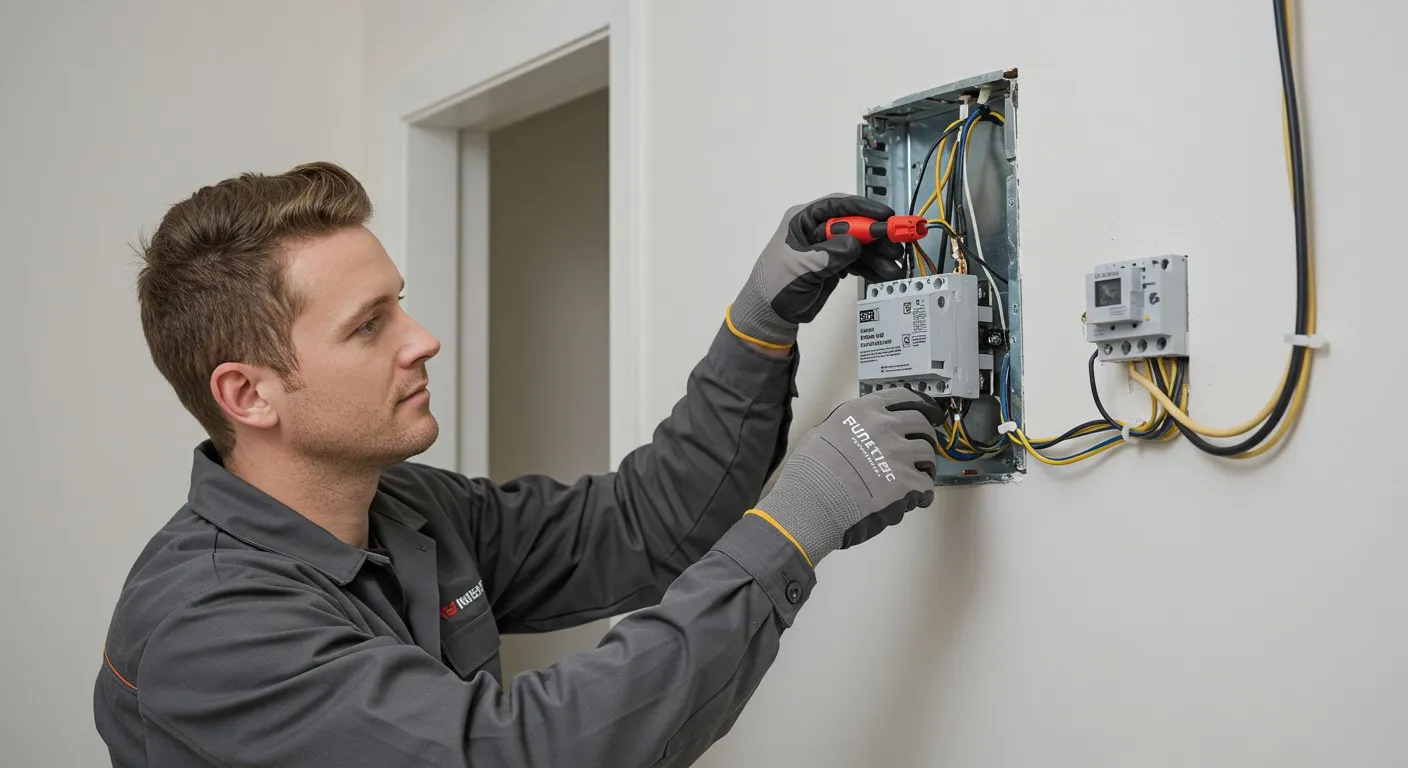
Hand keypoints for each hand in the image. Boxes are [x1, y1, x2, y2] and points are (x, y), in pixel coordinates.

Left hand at [729, 194, 906, 347]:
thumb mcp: (799, 267)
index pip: (837, 206)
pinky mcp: (834, 264)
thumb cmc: (775, 286)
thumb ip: (828, 255)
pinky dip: (870, 268)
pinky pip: (857, 261)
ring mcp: (827, 247)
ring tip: (894, 269)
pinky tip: (882, 275)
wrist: (769, 315)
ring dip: (877, 257)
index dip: (863, 209)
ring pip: (859, 245)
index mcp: (803, 220)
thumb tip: (854, 244)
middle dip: (876, 237)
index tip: (885, 216)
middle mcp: (817, 229)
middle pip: (854, 225)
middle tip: (896, 248)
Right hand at [754, 387, 942, 565]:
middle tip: (921, 446)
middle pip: (921, 424)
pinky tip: (916, 498)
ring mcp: (899, 454)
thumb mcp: (823, 430)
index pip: (903, 398)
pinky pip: (926, 483)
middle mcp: (886, 426)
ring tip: (919, 474)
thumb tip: (858, 431)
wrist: (813, 501)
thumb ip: (849, 425)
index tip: (926, 412)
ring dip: (925, 464)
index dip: (920, 405)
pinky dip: (923, 492)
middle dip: (924, 435)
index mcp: (865, 411)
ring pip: (928, 453)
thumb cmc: (810, 470)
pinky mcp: (906, 482)